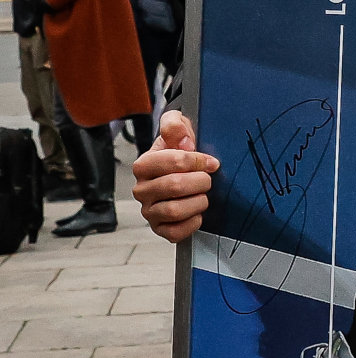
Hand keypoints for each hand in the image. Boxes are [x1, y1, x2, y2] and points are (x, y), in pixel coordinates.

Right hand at [131, 111, 217, 242]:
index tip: (211, 162)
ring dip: (198, 202)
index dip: (198, 160)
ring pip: (175, 210)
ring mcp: (148, 211)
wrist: (179, 176)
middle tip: (207, 179)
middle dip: (200, 181)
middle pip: (175, 186)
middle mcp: (141, 189)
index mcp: (144, 165)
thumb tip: (183, 140)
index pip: (173, 161)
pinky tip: (196, 212)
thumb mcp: (177, 131)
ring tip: (202, 195)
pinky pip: (176, 232)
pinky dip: (192, 222)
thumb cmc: (179, 155)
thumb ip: (175, 125)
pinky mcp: (158, 229)